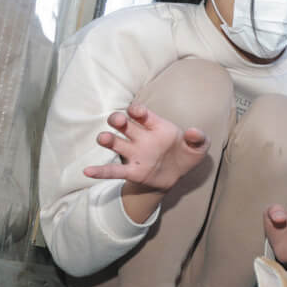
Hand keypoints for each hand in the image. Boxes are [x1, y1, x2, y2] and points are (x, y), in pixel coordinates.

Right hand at [83, 103, 208, 222]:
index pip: (142, 114)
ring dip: (108, 139)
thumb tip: (193, 132)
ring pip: (115, 142)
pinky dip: (100, 171)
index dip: (137, 110)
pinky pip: (114, 170)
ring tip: (104, 139)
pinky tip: (87, 171)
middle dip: (118, 120)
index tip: (136, 111)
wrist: (178, 175)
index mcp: (156, 126)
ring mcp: (135, 153)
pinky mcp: (133, 171)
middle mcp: (141, 137)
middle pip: (123, 124)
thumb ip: (199, 138)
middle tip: (118, 120)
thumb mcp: (199, 147)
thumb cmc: (186, 154)